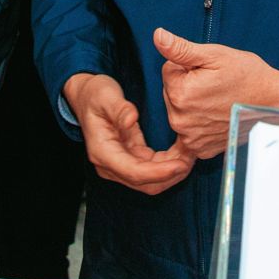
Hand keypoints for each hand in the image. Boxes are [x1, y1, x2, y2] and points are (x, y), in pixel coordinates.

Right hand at [63, 73, 193, 195]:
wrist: (87, 96)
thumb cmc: (94, 95)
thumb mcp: (106, 96)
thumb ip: (119, 109)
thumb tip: (131, 119)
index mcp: (102, 152)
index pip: (134, 172)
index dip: (159, 172)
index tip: (181, 165)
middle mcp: (110, 164)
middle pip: (145, 183)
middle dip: (171, 174)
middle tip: (192, 158)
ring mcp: (120, 164)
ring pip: (151, 180)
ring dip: (172, 170)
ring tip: (191, 152)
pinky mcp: (130, 158)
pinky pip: (152, 168)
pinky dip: (169, 163)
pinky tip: (182, 151)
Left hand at [154, 27, 278, 159]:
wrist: (274, 103)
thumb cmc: (248, 76)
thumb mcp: (214, 55)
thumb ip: (180, 49)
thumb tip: (157, 36)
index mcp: (181, 93)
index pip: (168, 70)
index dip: (188, 66)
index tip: (208, 71)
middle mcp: (180, 119)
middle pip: (172, 91)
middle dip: (189, 85)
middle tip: (215, 85)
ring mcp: (191, 137)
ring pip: (179, 110)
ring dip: (193, 104)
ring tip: (218, 99)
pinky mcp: (200, 148)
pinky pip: (188, 130)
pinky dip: (198, 123)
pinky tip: (216, 116)